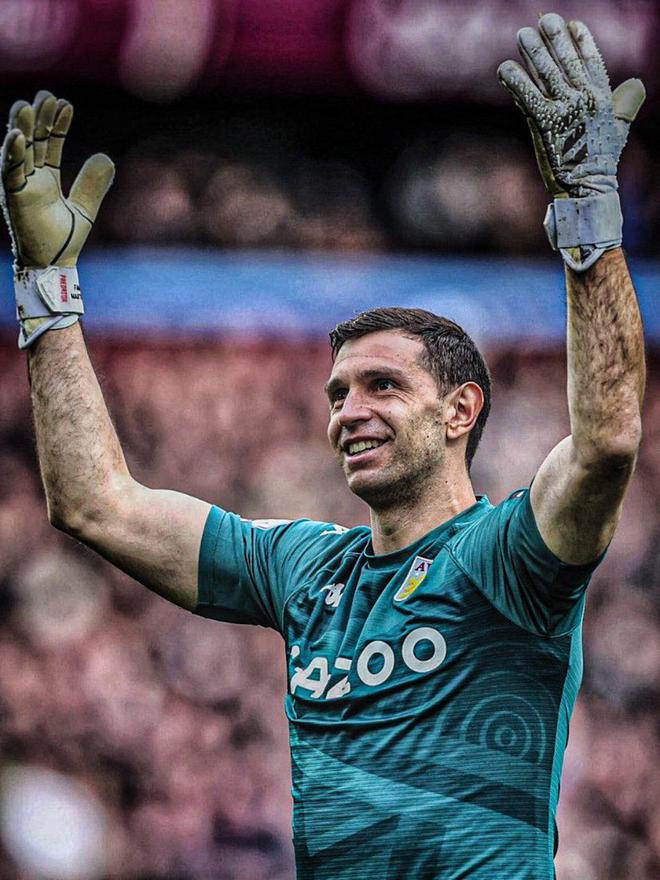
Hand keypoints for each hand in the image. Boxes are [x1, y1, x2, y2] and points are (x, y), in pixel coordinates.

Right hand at [1, 90, 113, 268]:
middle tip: (46, 95)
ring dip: (21, 128)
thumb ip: (93, 184)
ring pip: (18, 151)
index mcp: (46, 179)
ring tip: (28, 105)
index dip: (58, 125)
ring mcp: (20, 187)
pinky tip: (15, 134)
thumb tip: (107, 157)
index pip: (50, 144)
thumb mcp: (85, 208)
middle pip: (32, 141)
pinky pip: (9, 171)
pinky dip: (11, 153)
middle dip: (39, 119)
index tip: (66, 104)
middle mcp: (30, 179)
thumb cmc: (64, 240)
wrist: (55, 264)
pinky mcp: (13, 197)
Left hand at [497, 13, 644, 197]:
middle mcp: (583, 98)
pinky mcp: (545, 123)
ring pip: (545, 73)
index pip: (591, 59)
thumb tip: (636, 83)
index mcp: (601, 95)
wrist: (587, 186)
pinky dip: (515, 81)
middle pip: (565, 60)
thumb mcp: (619, 126)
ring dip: (532, 51)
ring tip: (521, 35)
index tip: (571, 24)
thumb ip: (626, 102)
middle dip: (554, 37)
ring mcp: (564, 109)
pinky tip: (504, 69)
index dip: (581, 39)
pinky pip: (527, 96)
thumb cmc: (600, 159)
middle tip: (542, 20)